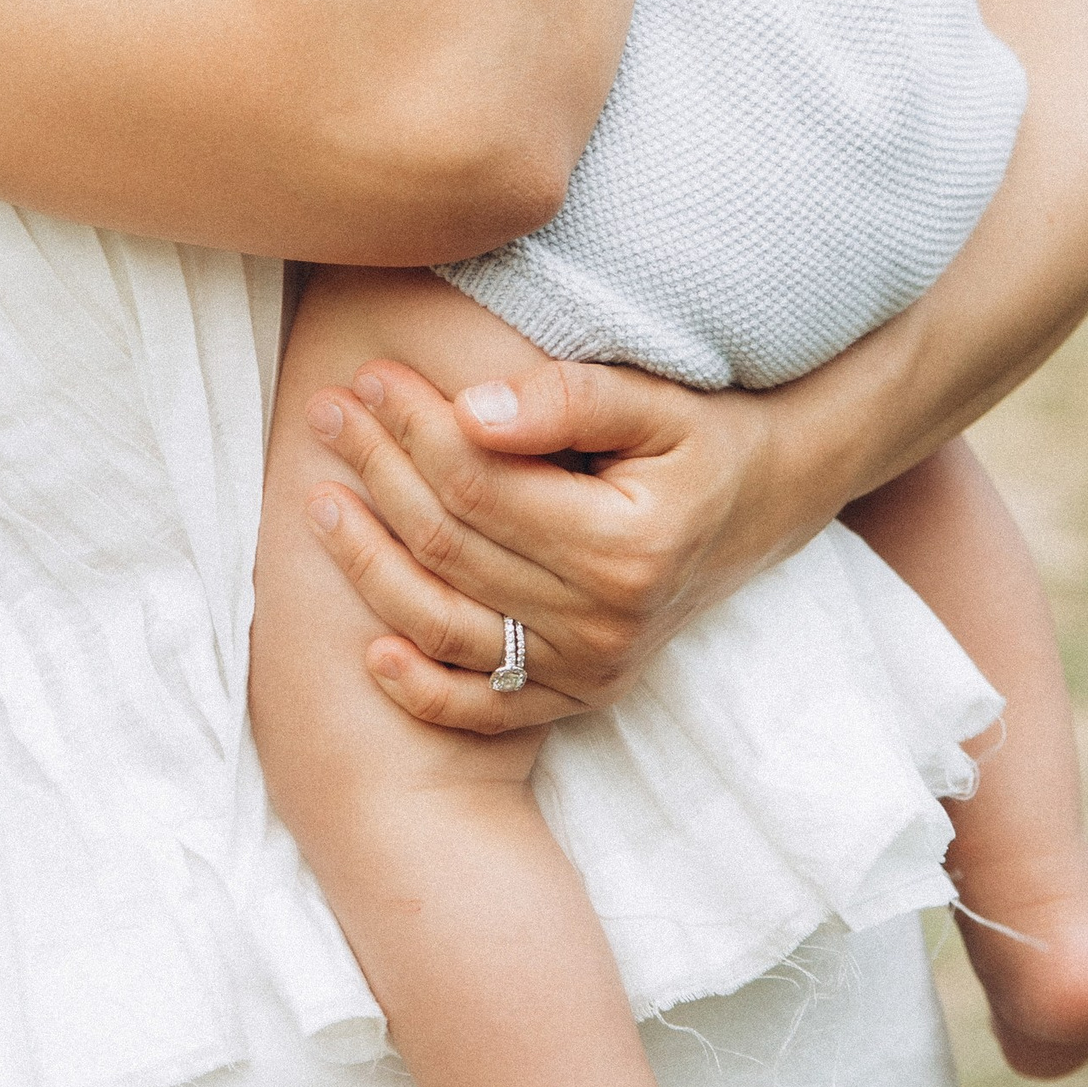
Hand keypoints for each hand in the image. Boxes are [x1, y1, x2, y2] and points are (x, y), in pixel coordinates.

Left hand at [299, 351, 834, 734]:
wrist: (768, 503)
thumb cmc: (705, 437)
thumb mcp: (656, 401)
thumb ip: (567, 399)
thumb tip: (469, 408)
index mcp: (624, 544)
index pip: (480, 485)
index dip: (414, 429)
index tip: (371, 378)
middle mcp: (606, 620)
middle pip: (452, 549)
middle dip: (378, 474)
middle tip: (327, 415)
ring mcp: (592, 668)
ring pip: (448, 626)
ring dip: (370, 566)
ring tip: (319, 502)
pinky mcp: (581, 696)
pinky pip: (485, 708)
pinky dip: (422, 688)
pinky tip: (371, 648)